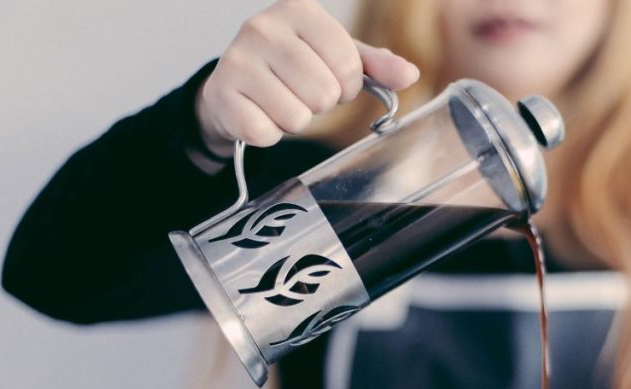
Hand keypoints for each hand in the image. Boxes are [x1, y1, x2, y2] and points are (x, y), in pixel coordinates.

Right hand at [196, 0, 419, 155]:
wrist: (234, 85)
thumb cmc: (291, 67)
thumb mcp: (336, 57)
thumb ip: (375, 66)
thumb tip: (409, 75)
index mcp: (298, 9)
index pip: (349, 65)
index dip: (348, 85)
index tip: (332, 81)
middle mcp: (262, 27)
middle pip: (323, 93)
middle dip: (320, 104)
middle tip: (303, 94)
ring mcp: (237, 59)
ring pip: (296, 116)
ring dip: (295, 120)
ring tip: (280, 102)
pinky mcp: (221, 94)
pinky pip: (266, 132)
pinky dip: (270, 133)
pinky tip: (260, 113)